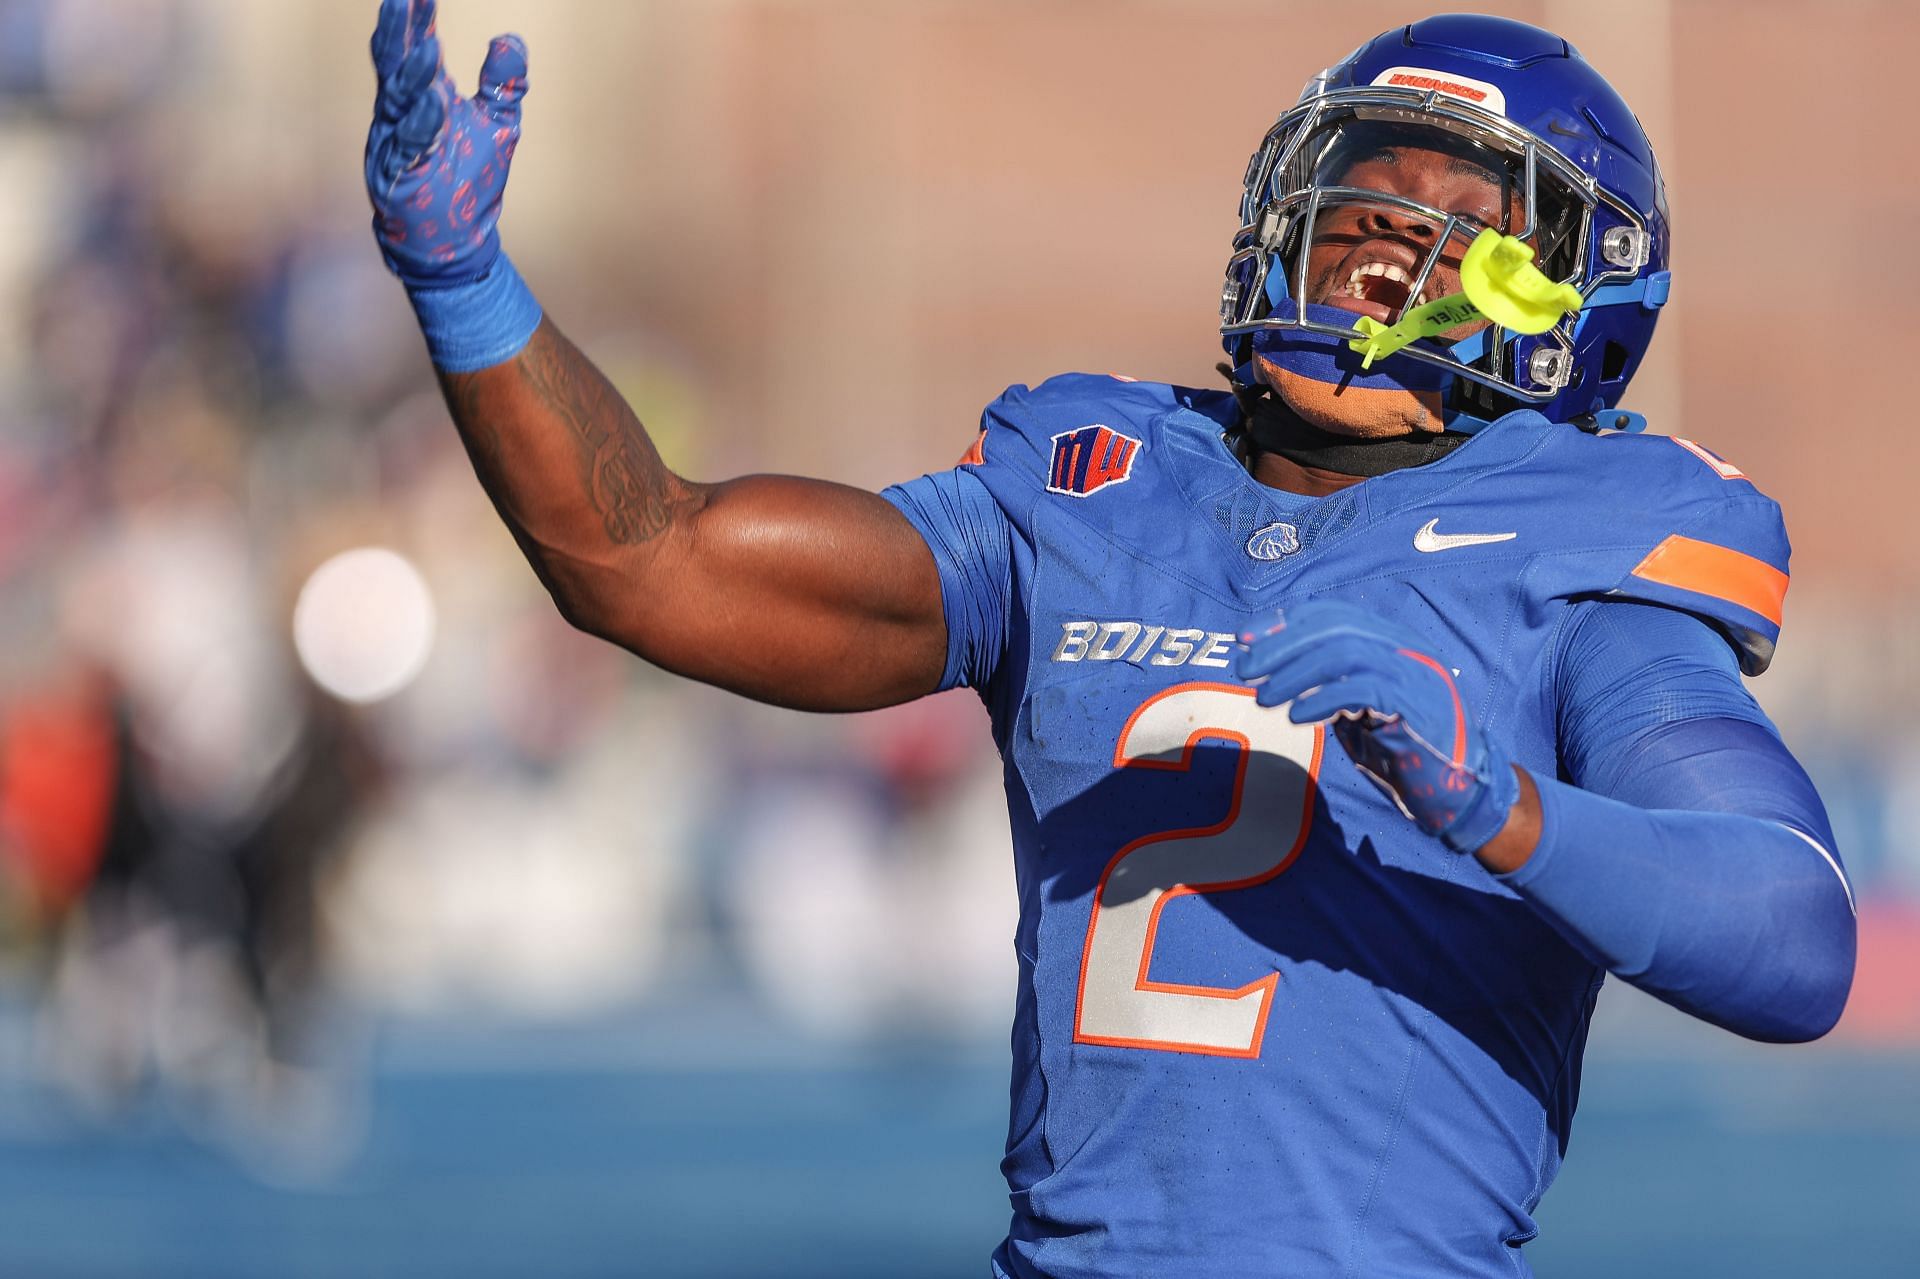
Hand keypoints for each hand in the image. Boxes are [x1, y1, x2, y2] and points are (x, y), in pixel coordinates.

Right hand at [366, 0, 528, 287]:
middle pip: (394, 65)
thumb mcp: (497, 124)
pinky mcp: (399, 178)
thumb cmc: (470, 180)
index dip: (418, 19)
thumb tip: (510, 37)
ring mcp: (397, 145)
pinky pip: (409, 147)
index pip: (416, 49)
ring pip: (398, 103)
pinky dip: (422, 126)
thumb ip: (502, 83)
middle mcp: (404, 115)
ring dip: (412, 75)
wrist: (457, 240)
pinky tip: (436, 104)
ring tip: (428, 47)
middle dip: (399, 33)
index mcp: (424, 97)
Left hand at [1235, 600, 1519, 853]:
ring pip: (1346, 650)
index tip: (1245, 639)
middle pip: (1335, 625)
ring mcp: (1415, 672)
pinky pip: (1363, 688)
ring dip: (1295, 673)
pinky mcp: (1417, 703)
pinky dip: (1323, 698)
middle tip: (1246, 670)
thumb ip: (1326, 683)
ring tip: (1266, 697)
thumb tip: (1270, 666)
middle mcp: (1405, 648)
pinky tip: (1299, 716)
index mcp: (1391, 641)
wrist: (1460, 790)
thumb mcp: (1356, 709)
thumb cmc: (1403, 750)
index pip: (1332, 613)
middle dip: (1282, 644)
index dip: (1285, 622)